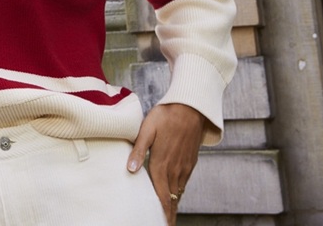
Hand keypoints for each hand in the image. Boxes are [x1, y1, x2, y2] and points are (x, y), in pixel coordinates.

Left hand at [126, 103, 205, 225]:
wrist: (191, 108)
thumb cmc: (166, 116)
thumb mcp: (147, 129)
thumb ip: (138, 151)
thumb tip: (131, 170)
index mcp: (161, 163)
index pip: (161, 195)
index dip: (160, 212)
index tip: (158, 223)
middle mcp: (175, 169)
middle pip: (171, 199)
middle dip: (168, 214)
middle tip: (164, 224)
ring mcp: (185, 166)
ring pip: (179, 192)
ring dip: (174, 206)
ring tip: (169, 217)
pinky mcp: (191, 162)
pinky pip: (184, 183)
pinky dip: (179, 194)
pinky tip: (176, 196)